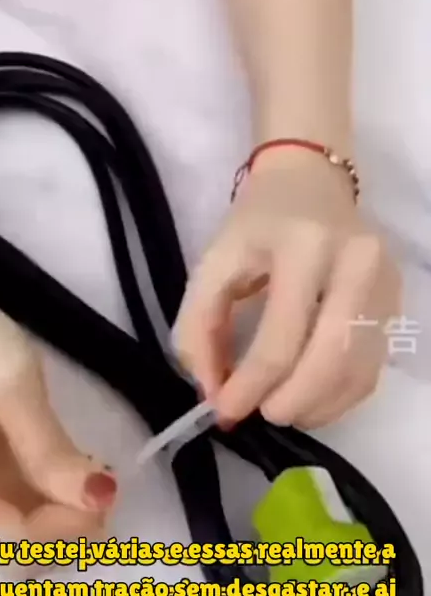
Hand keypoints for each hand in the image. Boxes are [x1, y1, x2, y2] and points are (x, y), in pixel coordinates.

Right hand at [0, 283, 116, 568]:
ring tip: (92, 481)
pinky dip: (39, 497)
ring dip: (54, 518)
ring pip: (3, 534)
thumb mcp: (6, 381)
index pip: (1, 544)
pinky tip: (68, 473)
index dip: (61, 533)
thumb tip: (99, 500)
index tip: (105, 500)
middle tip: (103, 496)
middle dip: (59, 534)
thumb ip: (49, 450)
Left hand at [173, 148, 399, 428]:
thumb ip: (198, 328)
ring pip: (359, 371)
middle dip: (291, 402)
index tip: (224, 411)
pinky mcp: (397, 302)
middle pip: (332, 360)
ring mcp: (385, 284)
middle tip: (260, 416)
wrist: (310, 179)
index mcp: (303, 246)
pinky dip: (339, 396)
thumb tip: (212, 392)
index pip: (282, 338)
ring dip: (316, 406)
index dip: (251, 386)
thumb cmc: (257, 223)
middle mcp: (356, 264)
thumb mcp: (213, 263)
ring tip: (281, 409)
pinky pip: (372, 368)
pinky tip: (310, 397)